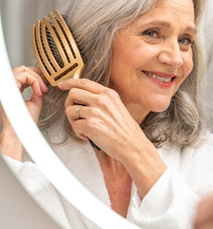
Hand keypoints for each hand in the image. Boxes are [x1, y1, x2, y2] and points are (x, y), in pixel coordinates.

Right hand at [0, 66, 47, 160]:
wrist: (20, 132)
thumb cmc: (25, 122)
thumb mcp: (35, 102)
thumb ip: (36, 91)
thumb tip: (42, 84)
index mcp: (11, 90)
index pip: (21, 74)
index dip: (34, 75)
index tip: (44, 85)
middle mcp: (7, 87)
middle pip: (21, 69)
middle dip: (36, 75)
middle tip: (44, 87)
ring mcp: (6, 87)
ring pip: (22, 70)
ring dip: (36, 79)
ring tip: (42, 90)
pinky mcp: (8, 88)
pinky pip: (23, 76)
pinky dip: (34, 82)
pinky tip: (38, 92)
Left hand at [58, 78, 165, 197]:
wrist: (133, 146)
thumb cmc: (127, 131)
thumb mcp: (118, 107)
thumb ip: (103, 100)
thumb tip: (85, 98)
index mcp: (109, 94)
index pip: (84, 82)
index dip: (69, 82)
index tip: (62, 84)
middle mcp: (102, 100)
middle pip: (72, 93)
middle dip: (69, 104)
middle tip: (74, 113)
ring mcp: (95, 112)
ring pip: (70, 111)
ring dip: (74, 121)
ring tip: (84, 128)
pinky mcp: (90, 125)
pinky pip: (74, 126)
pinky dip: (78, 132)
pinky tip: (88, 135)